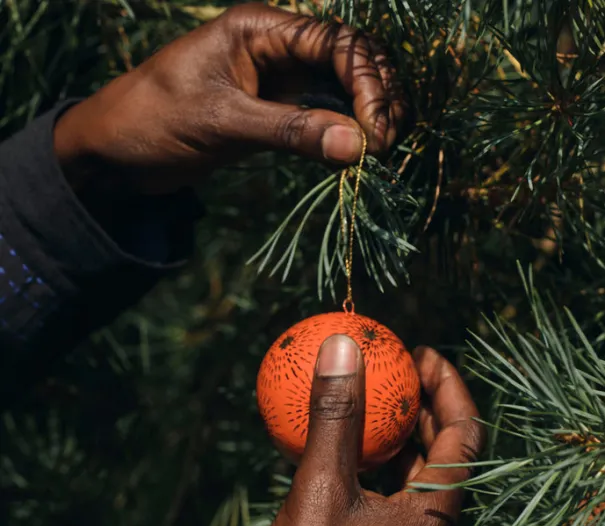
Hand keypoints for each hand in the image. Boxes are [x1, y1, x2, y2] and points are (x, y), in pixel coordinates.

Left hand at [54, 3, 404, 195]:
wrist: (114, 152)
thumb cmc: (153, 122)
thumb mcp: (222, 124)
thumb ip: (291, 132)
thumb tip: (358, 147)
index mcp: (260, 27)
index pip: (336, 42)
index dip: (367, 83)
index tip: (377, 132)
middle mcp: (275, 46)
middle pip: (350, 59)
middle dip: (377, 96)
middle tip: (387, 144)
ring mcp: (277, 79)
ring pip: (342, 87)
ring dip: (367, 114)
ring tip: (383, 150)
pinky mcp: (274, 111)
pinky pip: (322, 114)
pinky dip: (345, 132)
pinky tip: (360, 153)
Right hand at [237, 334, 483, 525]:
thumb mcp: (319, 491)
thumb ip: (335, 418)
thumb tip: (344, 346)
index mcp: (434, 514)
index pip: (466, 433)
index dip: (449, 385)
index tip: (418, 351)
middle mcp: (427, 525)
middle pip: (442, 447)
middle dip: (422, 401)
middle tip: (392, 364)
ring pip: (409, 468)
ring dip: (391, 429)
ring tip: (362, 393)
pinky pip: (378, 488)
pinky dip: (362, 458)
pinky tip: (329, 439)